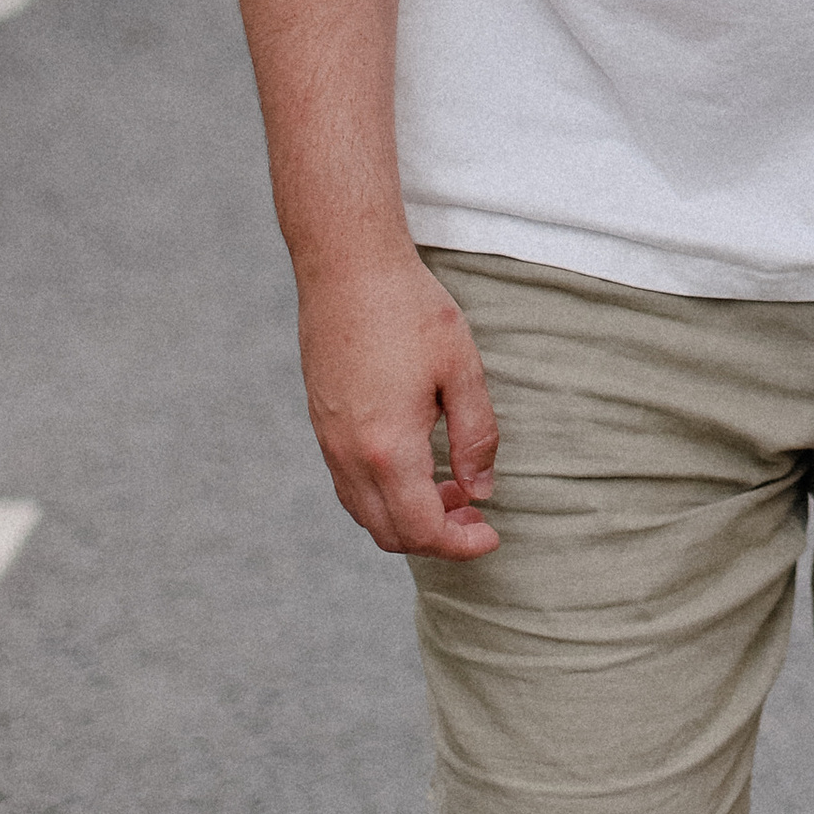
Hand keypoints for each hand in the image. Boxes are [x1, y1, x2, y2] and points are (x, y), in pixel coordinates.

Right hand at [295, 245, 501, 559]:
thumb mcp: (462, 369)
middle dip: (436, 538)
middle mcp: (348, 456)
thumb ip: (476, 436)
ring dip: (408, 516)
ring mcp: (328, 442)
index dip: (459, 545)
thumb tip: (481, 490)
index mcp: (385, 449)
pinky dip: (385, 495)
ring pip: (366, 513)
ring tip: (453, 487)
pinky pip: (350, 485)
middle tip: (476, 513)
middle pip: (389, 534)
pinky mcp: (322, 424)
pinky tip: (417, 464)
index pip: (421, 529)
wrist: (347, 267)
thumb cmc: (409, 309)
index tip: (491, 535)